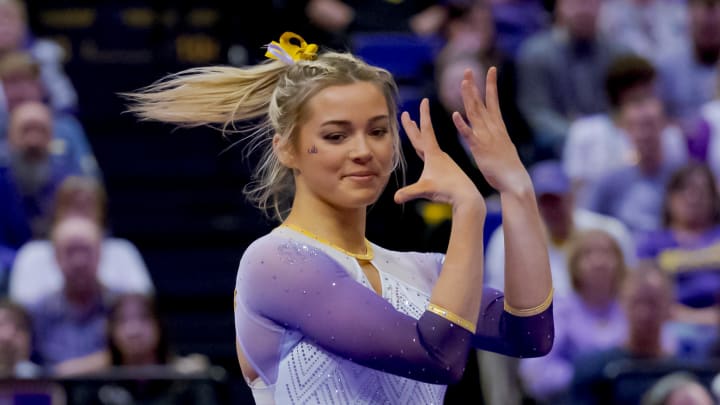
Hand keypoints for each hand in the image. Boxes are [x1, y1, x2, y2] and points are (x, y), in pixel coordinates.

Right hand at [395, 99, 484, 211]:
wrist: (467, 196)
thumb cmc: (447, 190)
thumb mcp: (426, 190)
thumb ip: (409, 192)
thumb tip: (395, 198)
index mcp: (433, 154)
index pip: (426, 130)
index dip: (423, 115)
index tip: (424, 100)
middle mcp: (438, 154)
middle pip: (422, 136)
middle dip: (413, 125)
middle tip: (406, 114)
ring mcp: (442, 161)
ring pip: (427, 145)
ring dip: (419, 135)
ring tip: (414, 129)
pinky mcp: (445, 169)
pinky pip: (432, 155)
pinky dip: (426, 149)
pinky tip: (426, 153)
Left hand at [452, 68, 529, 193]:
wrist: (515, 182)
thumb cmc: (509, 168)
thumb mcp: (503, 147)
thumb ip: (497, 137)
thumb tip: (496, 132)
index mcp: (499, 127)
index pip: (494, 101)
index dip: (491, 85)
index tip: (491, 69)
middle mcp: (493, 128)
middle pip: (482, 103)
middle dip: (476, 85)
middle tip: (468, 69)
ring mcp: (487, 137)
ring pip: (475, 114)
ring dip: (469, 98)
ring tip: (463, 83)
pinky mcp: (480, 149)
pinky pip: (469, 135)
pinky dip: (462, 124)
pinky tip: (454, 114)